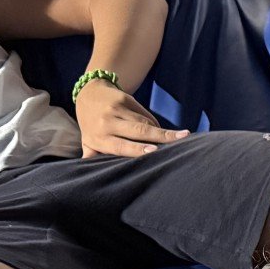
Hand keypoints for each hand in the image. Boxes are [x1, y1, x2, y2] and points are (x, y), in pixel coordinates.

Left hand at [75, 82, 189, 158]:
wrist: (88, 93)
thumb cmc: (91, 125)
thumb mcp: (88, 142)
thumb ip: (93, 157)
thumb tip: (92, 175)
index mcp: (99, 138)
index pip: (120, 145)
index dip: (138, 149)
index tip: (153, 151)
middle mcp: (107, 122)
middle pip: (138, 131)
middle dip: (160, 136)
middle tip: (179, 140)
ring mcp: (116, 109)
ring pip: (145, 122)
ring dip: (162, 132)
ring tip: (181, 137)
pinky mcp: (125, 99)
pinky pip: (144, 114)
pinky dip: (154, 124)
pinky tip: (162, 131)